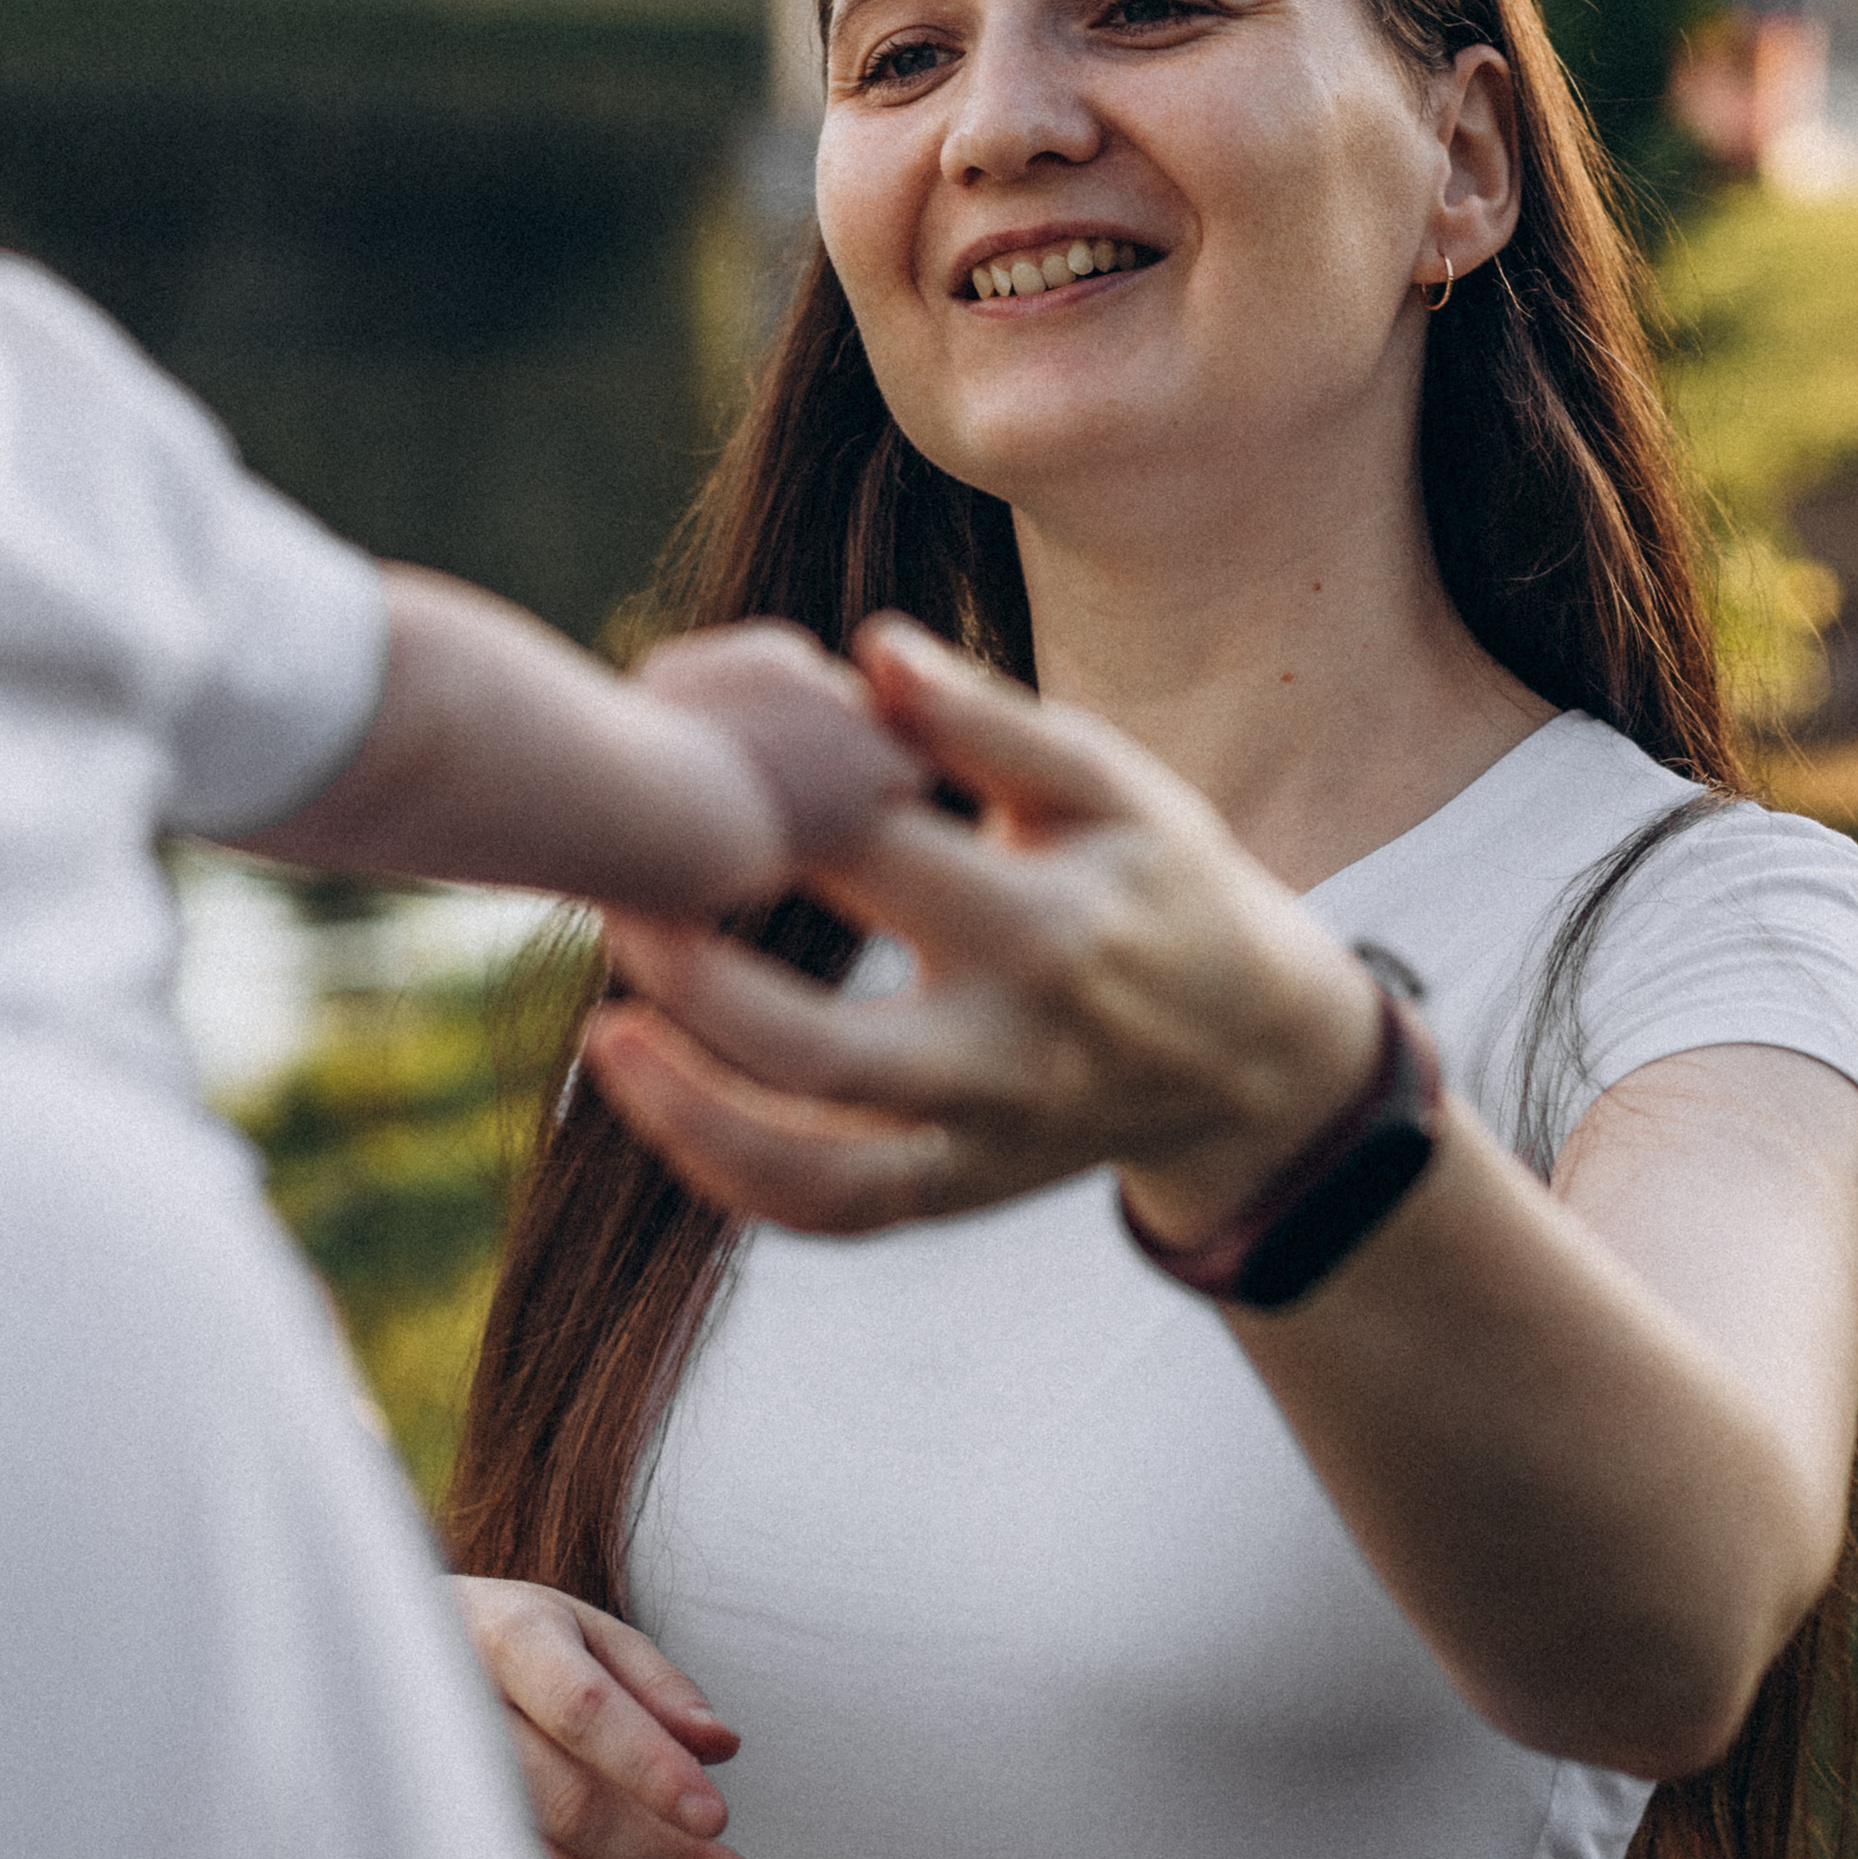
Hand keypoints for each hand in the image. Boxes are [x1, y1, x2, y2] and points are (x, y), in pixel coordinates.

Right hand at [451, 1576, 773, 1858]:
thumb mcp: (577, 1628)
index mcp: (507, 1638)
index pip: (583, 1709)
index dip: (650, 1765)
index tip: (718, 1818)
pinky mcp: (422, 1849)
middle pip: (573, 1804)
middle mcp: (460, 1715)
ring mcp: (431, 1789)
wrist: (372, 1662)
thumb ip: (652, 1681)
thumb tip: (721, 1747)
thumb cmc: (504, 1644)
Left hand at [584, 614, 1379, 1247]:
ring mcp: (983, 1141)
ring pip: (816, 1162)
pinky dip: (731, 1171)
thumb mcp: (1110, 785)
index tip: (678, 736)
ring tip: (607, 1031)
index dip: (759, 792)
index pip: (871, 855)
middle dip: (692, 972)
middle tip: (609, 890)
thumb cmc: (1160, 883)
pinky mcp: (959, 1193)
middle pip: (819, 1041)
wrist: (1251, 1054)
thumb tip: (870, 648)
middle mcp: (1010, 1052)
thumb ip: (988, 719)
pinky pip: (831, 1210)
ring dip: (692, 1108)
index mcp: (1046, 926)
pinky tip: (653, 1097)